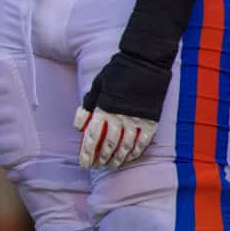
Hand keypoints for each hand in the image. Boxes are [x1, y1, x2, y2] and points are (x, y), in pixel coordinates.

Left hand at [75, 50, 167, 169]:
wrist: (144, 63)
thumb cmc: (117, 73)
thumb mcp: (97, 86)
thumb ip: (88, 107)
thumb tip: (78, 127)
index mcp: (104, 108)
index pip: (92, 136)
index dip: (86, 152)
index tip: (83, 163)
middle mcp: (119, 117)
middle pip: (108, 145)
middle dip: (101, 158)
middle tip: (96, 166)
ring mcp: (137, 120)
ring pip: (126, 147)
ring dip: (117, 159)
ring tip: (111, 166)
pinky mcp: (151, 121)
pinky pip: (143, 142)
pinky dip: (135, 152)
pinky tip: (129, 158)